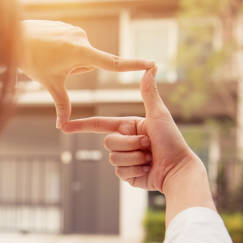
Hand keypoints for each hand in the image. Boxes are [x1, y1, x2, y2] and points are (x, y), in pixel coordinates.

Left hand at [20, 20, 153, 127]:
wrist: (11, 36)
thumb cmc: (31, 60)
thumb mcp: (49, 84)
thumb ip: (62, 104)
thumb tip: (63, 127)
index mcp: (81, 52)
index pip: (113, 63)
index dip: (133, 66)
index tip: (151, 65)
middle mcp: (83, 38)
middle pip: (89, 64)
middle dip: (75, 70)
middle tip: (53, 66)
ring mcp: (76, 30)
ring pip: (80, 55)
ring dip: (69, 61)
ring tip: (48, 56)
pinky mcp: (70, 26)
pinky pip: (73, 45)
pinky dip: (63, 51)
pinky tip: (47, 48)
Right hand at [62, 66, 199, 192]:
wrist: (178, 170)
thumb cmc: (172, 141)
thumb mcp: (159, 114)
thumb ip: (149, 93)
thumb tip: (151, 67)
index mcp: (128, 126)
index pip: (100, 124)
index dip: (81, 125)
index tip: (64, 126)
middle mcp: (125, 142)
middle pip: (109, 142)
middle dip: (129, 144)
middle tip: (148, 145)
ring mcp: (126, 160)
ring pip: (114, 158)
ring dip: (134, 158)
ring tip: (150, 157)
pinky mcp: (128, 175)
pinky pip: (120, 173)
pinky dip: (135, 171)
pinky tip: (148, 170)